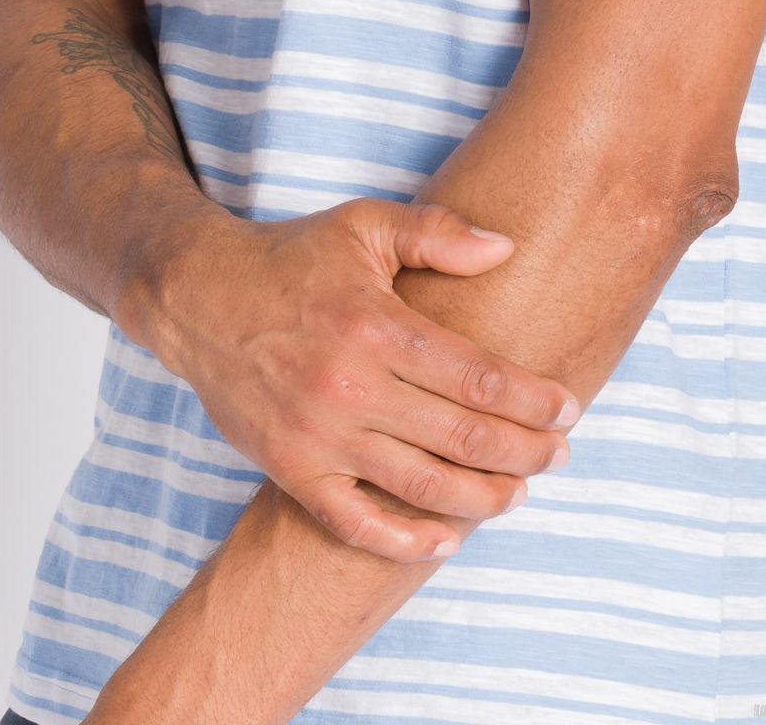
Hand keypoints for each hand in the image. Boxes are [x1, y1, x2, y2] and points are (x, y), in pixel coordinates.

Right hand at [125, 197, 577, 561]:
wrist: (198, 297)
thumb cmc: (292, 257)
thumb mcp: (364, 224)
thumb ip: (437, 233)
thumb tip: (506, 248)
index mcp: (377, 326)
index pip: (475, 376)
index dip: (530, 398)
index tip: (567, 408)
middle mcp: (351, 387)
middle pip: (460, 436)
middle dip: (522, 451)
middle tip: (560, 455)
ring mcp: (319, 436)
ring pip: (419, 484)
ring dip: (481, 497)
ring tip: (519, 495)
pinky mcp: (291, 469)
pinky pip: (354, 521)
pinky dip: (403, 542)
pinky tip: (446, 540)